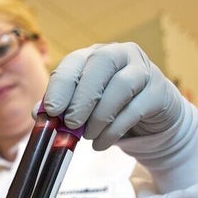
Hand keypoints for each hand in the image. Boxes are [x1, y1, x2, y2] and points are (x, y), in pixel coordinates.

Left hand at [43, 42, 184, 150]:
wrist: (148, 116)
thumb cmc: (107, 107)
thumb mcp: (81, 106)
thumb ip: (59, 107)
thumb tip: (38, 113)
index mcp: (94, 55)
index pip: (74, 61)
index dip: (61, 85)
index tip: (52, 111)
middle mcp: (119, 54)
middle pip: (101, 64)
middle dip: (82, 98)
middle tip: (71, 124)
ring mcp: (143, 70)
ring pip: (122, 85)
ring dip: (100, 116)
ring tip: (88, 136)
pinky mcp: (159, 91)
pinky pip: (136, 108)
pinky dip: (115, 129)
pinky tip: (101, 143)